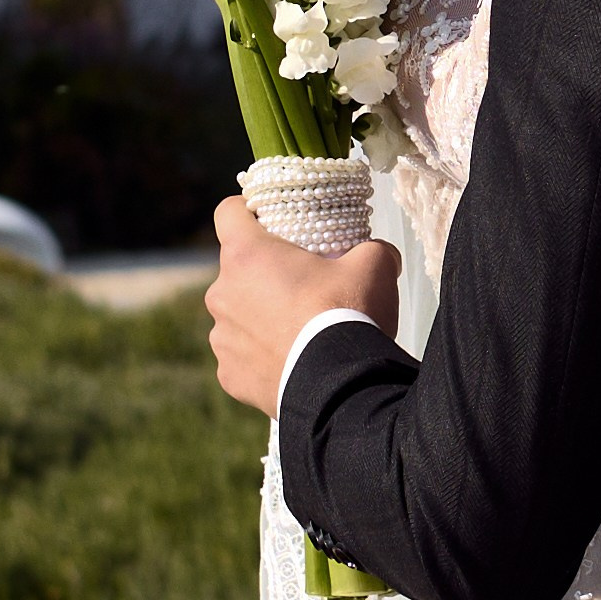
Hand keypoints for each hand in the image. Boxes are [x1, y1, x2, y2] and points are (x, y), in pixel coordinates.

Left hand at [205, 196, 399, 415]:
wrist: (341, 388)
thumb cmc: (349, 315)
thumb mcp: (374, 264)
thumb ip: (371, 247)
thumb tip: (379, 252)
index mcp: (247, 255)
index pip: (228, 212)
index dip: (248, 212)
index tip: (270, 222)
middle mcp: (222, 293)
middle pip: (237, 269)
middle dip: (264, 273)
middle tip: (303, 285)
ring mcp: (221, 337)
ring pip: (238, 314)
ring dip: (260, 316)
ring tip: (299, 329)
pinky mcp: (229, 374)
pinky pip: (241, 355)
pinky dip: (260, 355)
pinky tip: (291, 360)